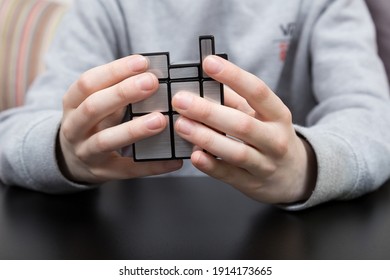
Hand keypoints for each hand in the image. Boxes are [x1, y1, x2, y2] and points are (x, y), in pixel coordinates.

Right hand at [58, 55, 181, 182]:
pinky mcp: (103, 172)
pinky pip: (129, 170)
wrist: (72, 160)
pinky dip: (152, 166)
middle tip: (152, 83)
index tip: (142, 62)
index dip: (114, 71)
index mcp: (72, 104)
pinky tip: (173, 160)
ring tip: (160, 120)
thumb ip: (117, 92)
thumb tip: (153, 76)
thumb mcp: (96, 103)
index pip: (88, 83)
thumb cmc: (92, 123)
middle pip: (93, 108)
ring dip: (134, 129)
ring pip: (105, 141)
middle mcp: (74, 128)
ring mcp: (86, 152)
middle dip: (123, 93)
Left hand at [172, 55, 315, 203]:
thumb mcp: (263, 116)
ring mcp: (265, 164)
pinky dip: (211, 166)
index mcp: (278, 115)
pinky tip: (194, 156)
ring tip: (182, 125)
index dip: (233, 76)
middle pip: (242, 124)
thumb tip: (205, 82)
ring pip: (236, 152)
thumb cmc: (272, 138)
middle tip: (181, 101)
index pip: (258, 91)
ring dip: (206, 138)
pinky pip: (229, 175)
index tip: (208, 63)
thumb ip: (236, 100)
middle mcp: (275, 139)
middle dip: (209, 111)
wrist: (295, 176)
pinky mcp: (251, 184)